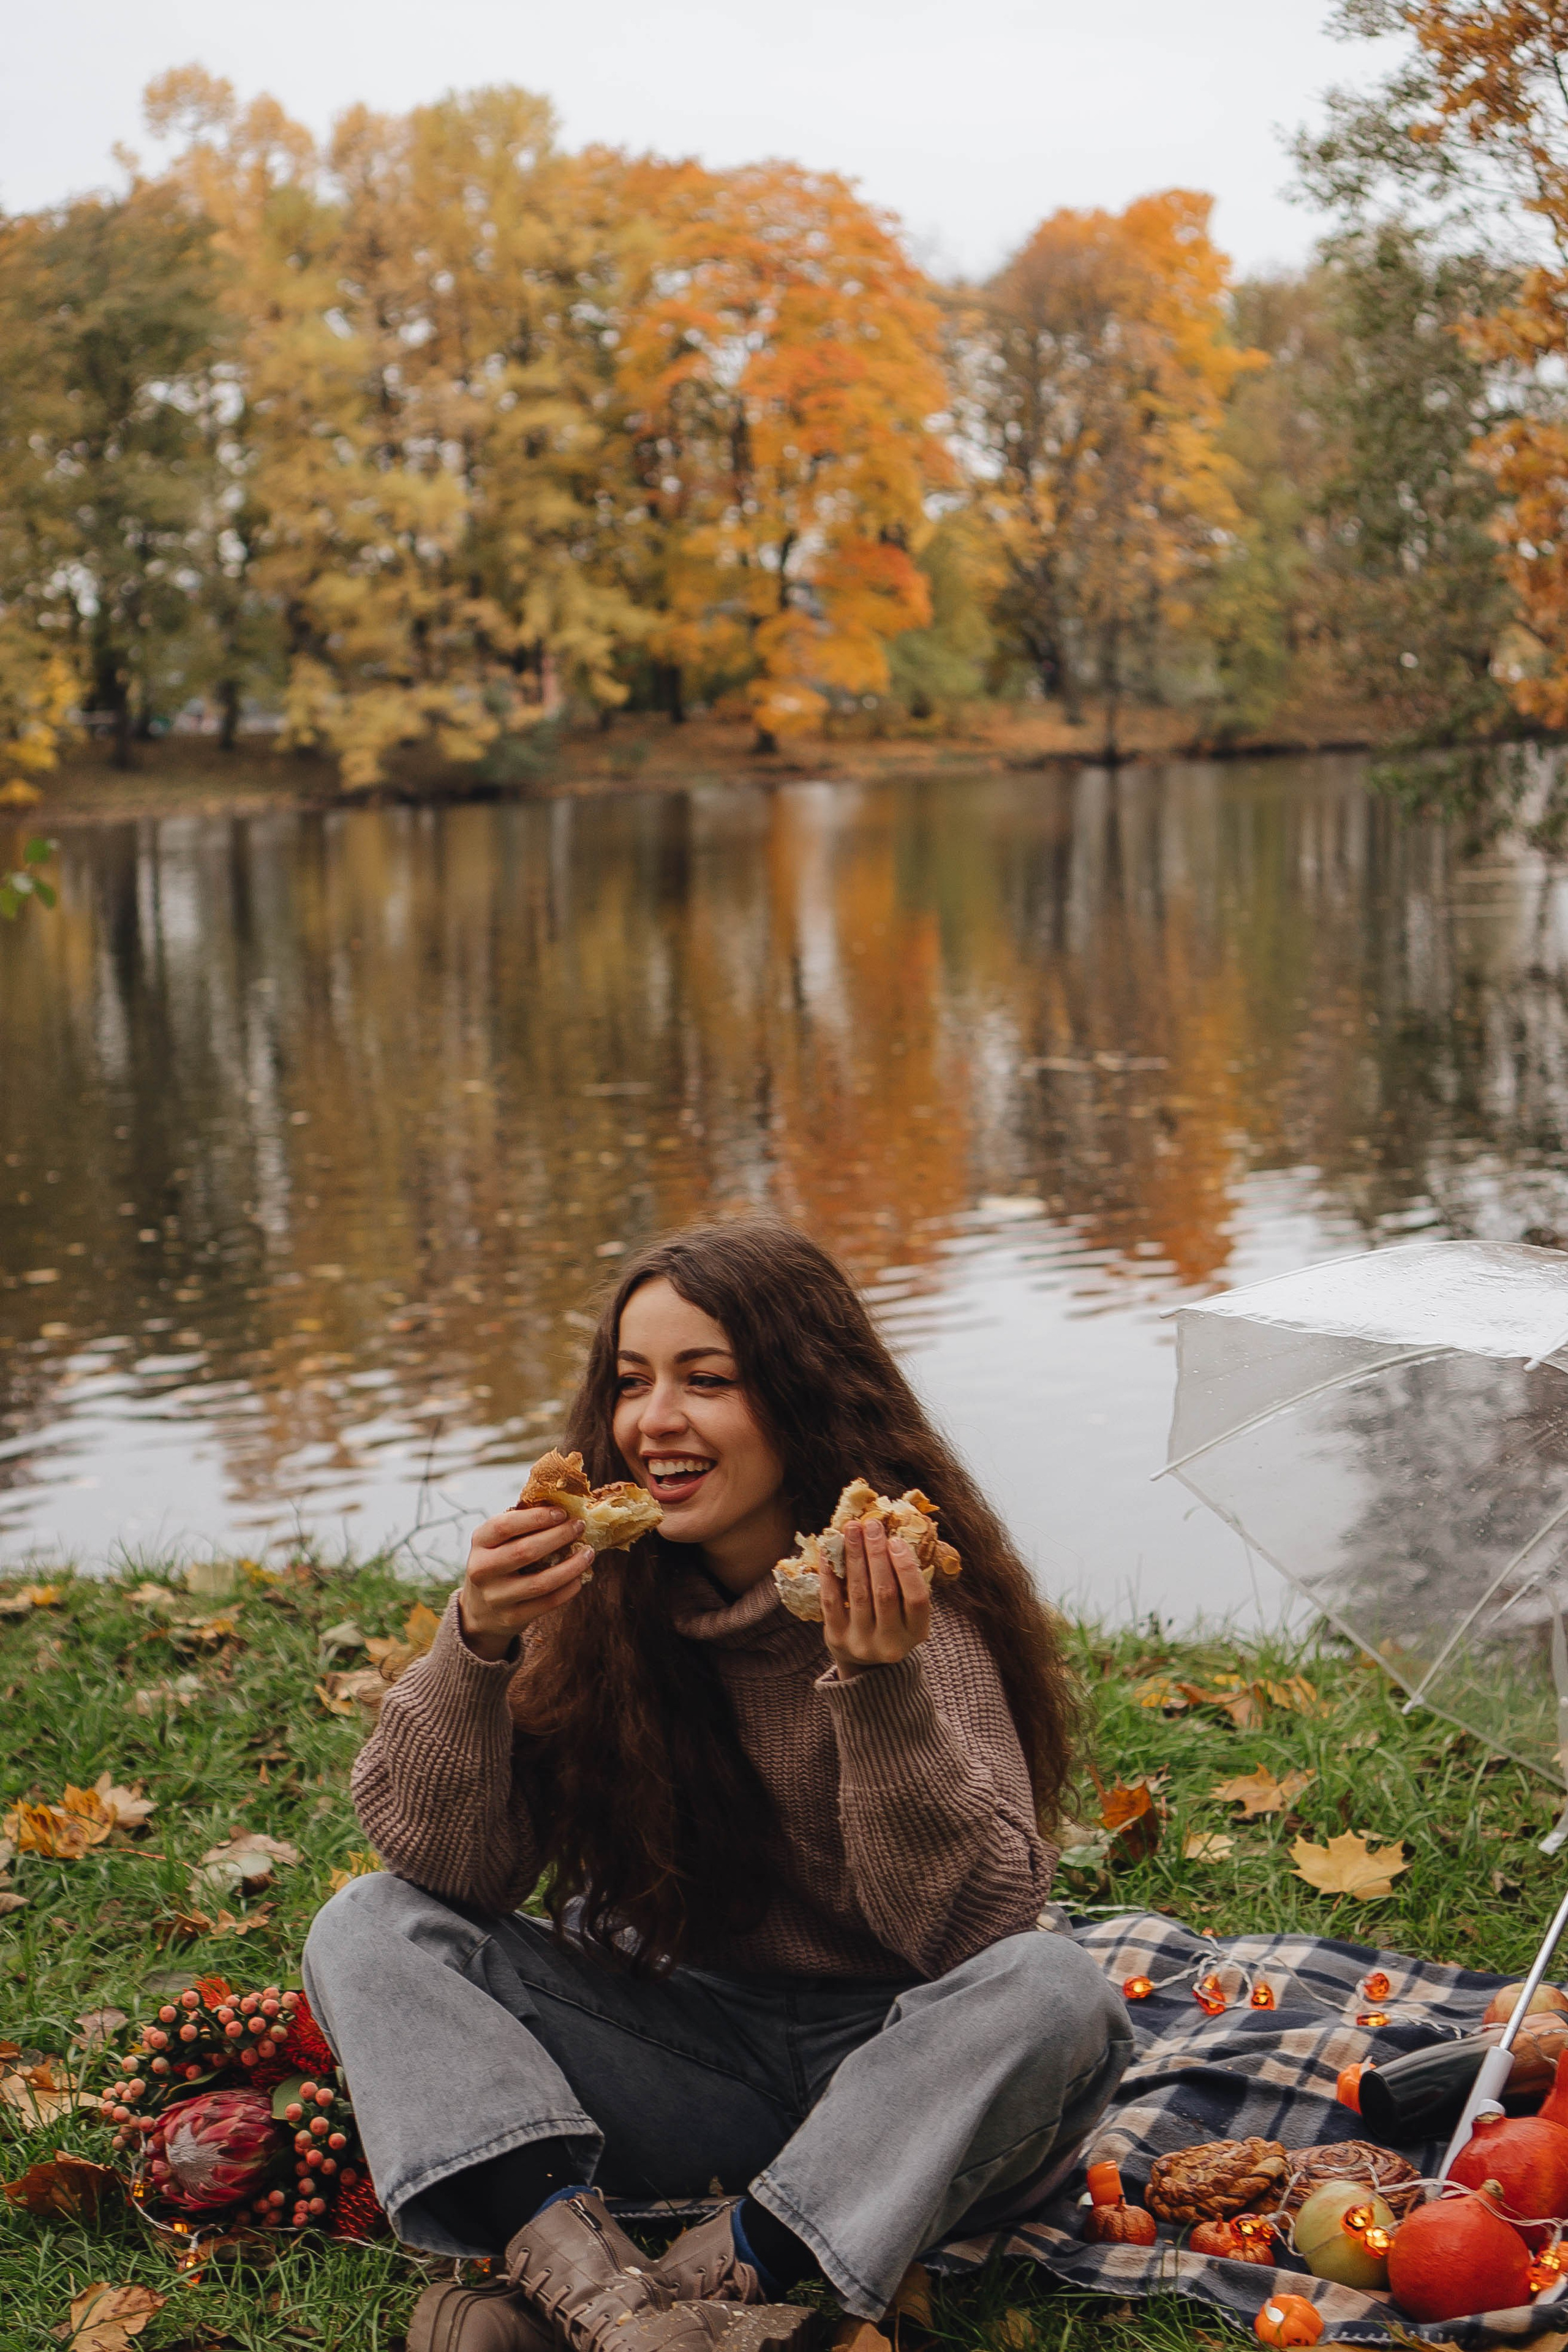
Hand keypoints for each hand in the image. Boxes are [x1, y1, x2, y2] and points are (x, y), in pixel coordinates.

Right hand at [458, 1506, 591, 1660]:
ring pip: (541, 1582)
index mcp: (479, 1542)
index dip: (536, 1517)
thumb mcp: (497, 1542)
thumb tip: (563, 1506)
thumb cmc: (498, 1563)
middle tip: (580, 1526)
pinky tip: (580, 1577)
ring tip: (588, 1552)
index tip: (562, 1512)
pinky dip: (568, 1589)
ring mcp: (496, 1597)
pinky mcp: (511, 1617)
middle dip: (558, 1536)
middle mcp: (482, 1570)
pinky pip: (547, 1602)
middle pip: (525, 1551)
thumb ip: (521, 1525)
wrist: (480, 1611)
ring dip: (571, 1566)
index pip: (505, 1526)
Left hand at [820, 1517, 931, 1675]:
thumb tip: (891, 1535)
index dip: (906, 1568)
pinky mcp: (837, 1638)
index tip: (895, 1540)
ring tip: (852, 1530)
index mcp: (917, 1633)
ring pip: (858, 1593)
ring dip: (854, 1556)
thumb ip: (906, 1583)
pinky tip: (828, 1551)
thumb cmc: (891, 1623)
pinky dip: (829, 1573)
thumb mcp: (908, 1612)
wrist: (865, 1662)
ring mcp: (862, 1643)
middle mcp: (891, 1643)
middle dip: (876, 1554)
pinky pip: (831, 1600)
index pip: (917, 1599)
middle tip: (871, 1524)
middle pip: (885, 1592)